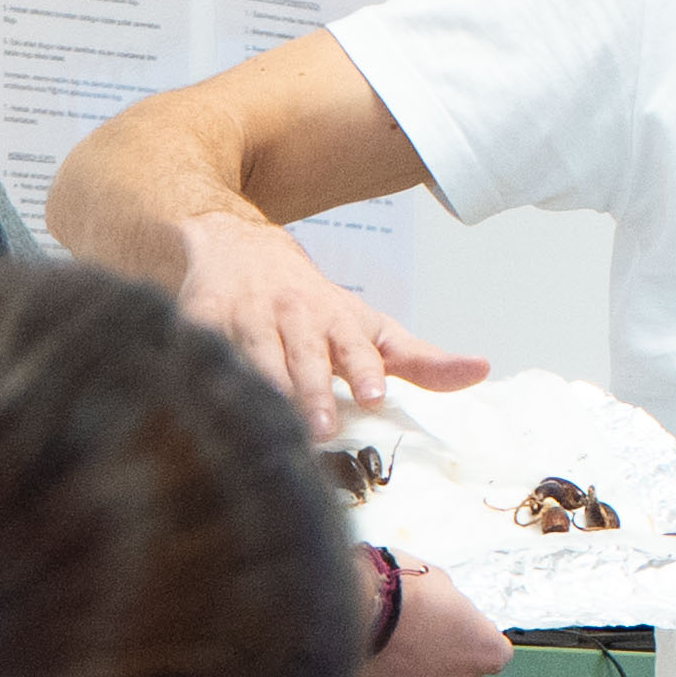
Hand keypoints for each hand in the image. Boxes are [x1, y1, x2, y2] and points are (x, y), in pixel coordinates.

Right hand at [170, 208, 486, 435]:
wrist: (238, 248)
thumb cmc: (314, 306)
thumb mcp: (370, 327)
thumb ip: (421, 359)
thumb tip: (481, 372)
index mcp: (336, 323)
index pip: (355, 348)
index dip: (363, 369)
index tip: (374, 394)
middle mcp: (292, 318)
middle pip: (303, 360)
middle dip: (313, 393)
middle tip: (323, 429)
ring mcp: (244, 319)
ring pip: (254, 358)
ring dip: (262, 387)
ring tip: (270, 422)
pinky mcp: (198, 320)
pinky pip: (197, 348)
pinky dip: (195, 366)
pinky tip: (194, 393)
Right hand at [353, 556, 505, 676]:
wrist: (346, 613)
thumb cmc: (396, 591)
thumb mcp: (438, 580)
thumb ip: (450, 606)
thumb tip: (442, 608)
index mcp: (482, 651)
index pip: (492, 651)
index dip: (470, 638)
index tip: (455, 627)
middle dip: (440, 661)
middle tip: (414, 635)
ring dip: (409, 676)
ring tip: (385, 647)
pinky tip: (367, 661)